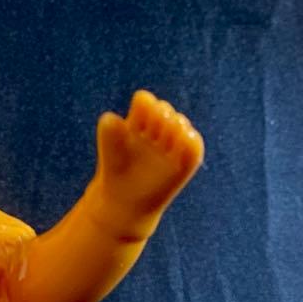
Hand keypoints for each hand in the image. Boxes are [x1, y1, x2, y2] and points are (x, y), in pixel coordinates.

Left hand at [93, 90, 203, 217]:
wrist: (125, 200)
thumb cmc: (115, 172)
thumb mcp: (108, 152)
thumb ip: (108, 134)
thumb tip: (111, 118)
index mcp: (138, 121)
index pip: (145, 102)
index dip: (145, 105)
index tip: (137, 122)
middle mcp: (157, 128)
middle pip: (164, 111)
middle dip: (160, 116)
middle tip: (152, 132)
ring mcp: (172, 143)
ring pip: (181, 125)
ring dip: (176, 125)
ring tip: (170, 134)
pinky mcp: (185, 161)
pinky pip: (194, 147)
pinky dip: (191, 141)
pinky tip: (184, 140)